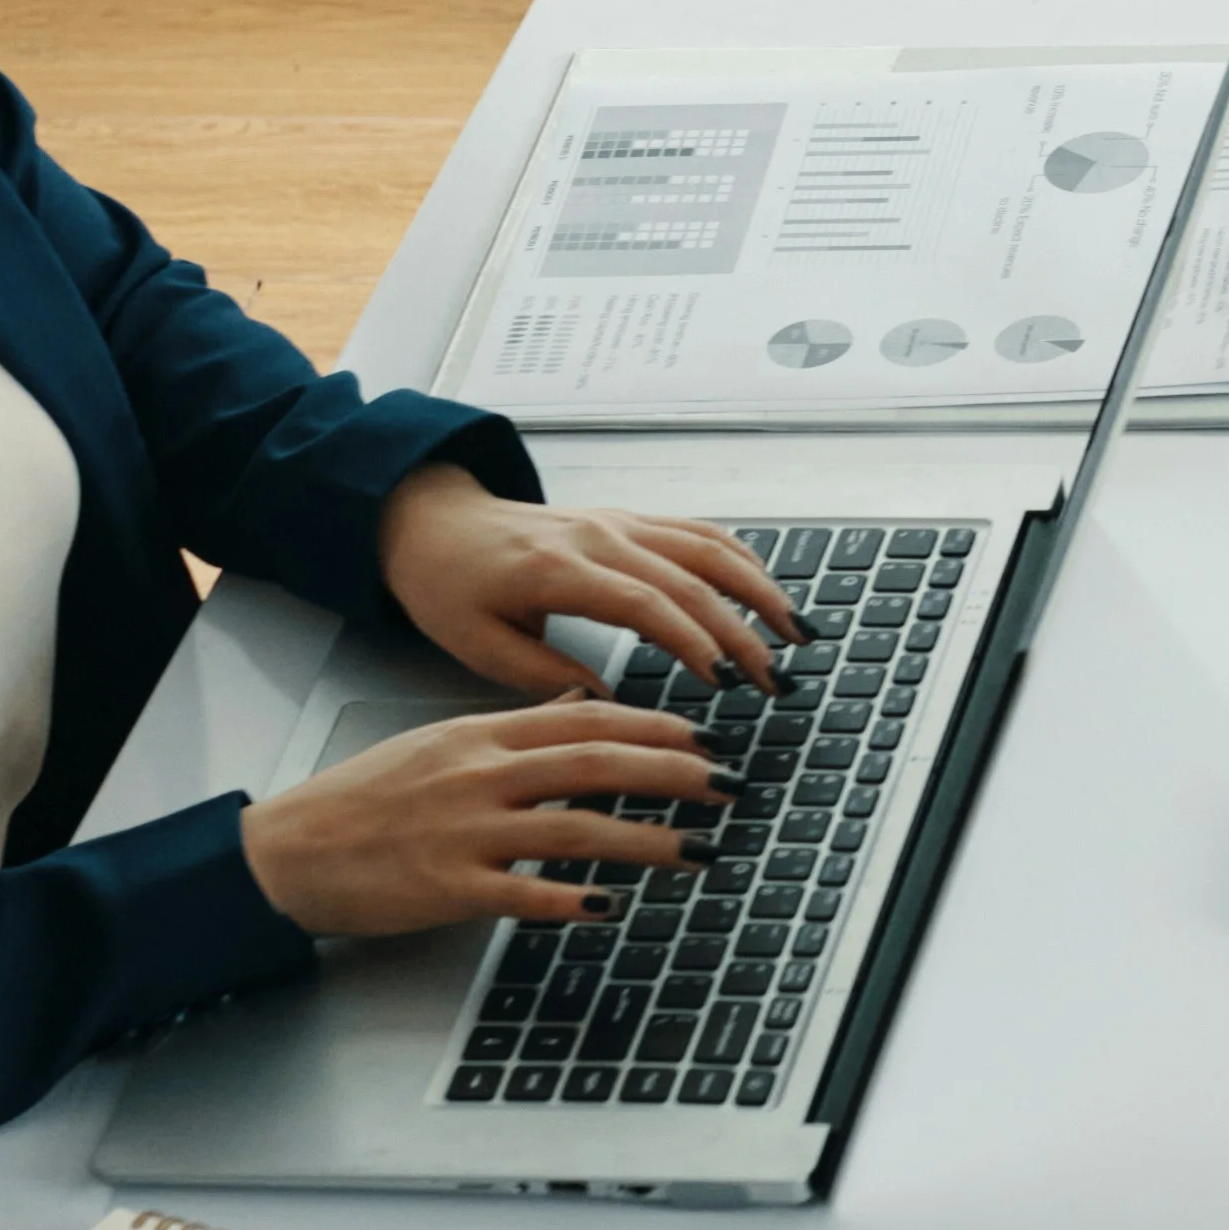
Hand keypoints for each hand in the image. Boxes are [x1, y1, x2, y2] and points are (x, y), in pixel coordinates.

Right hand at [240, 699, 729, 943]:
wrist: (288, 850)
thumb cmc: (363, 801)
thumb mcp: (442, 745)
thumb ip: (514, 731)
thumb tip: (581, 708)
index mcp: (481, 735)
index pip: (586, 719)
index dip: (657, 729)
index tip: (708, 739)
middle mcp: (480, 775)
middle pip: (596, 763)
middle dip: (674, 774)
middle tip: (731, 785)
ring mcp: (464, 830)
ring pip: (574, 826)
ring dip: (647, 839)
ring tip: (700, 850)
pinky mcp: (446, 886)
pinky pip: (523, 892)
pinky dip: (571, 898)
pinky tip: (612, 906)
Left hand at [376, 465, 794, 696]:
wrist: (432, 523)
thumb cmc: (448, 586)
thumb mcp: (480, 647)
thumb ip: (547, 679)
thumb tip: (612, 709)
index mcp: (558, 570)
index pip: (645, 603)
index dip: (694, 641)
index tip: (726, 681)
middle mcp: (598, 537)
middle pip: (691, 579)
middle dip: (743, 631)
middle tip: (775, 679)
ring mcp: (618, 522)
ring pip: (707, 548)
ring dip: (759, 588)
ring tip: (796, 631)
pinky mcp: (627, 519)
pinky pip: (697, 531)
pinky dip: (741, 559)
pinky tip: (766, 588)